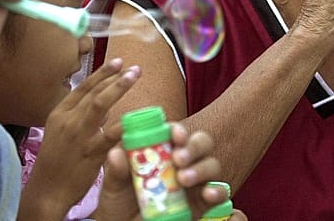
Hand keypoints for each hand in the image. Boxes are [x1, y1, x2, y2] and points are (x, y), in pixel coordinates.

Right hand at [20, 59, 139, 216]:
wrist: (46, 190)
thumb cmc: (56, 161)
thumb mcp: (62, 132)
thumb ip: (82, 117)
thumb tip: (106, 107)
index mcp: (60, 113)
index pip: (83, 87)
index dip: (102, 73)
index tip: (118, 62)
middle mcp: (68, 120)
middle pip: (94, 92)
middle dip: (116, 77)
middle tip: (134, 68)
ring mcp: (79, 135)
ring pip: (100, 105)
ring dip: (119, 88)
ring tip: (134, 77)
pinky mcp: (90, 152)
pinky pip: (110, 135)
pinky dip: (123, 125)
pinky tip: (136, 117)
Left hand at [96, 124, 226, 220]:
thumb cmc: (120, 203)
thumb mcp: (113, 187)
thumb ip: (116, 171)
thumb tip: (115, 154)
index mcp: (162, 150)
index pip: (176, 132)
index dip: (178, 130)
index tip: (174, 135)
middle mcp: (183, 162)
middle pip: (201, 143)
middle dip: (193, 146)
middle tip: (178, 159)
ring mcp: (195, 182)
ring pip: (212, 165)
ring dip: (201, 168)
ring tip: (183, 179)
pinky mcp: (203, 202)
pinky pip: (219, 192)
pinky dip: (218, 191)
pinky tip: (208, 193)